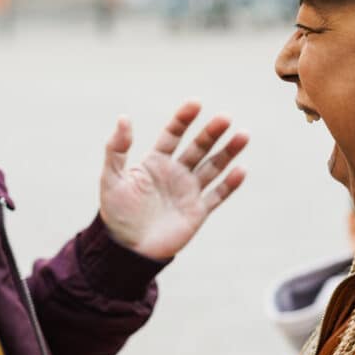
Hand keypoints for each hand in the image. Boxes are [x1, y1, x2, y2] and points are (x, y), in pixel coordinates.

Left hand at [100, 101, 247, 259]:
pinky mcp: (198, 211)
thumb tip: (123, 118)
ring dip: (228, 152)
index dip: (183, 119)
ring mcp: (189, 191)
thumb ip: (116, 149)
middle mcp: (175, 172)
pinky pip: (218, 195)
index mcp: (155, 162)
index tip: (195, 104)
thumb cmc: (117, 214)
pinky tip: (240, 170)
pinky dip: (230, 184)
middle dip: (211, 132)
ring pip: (213, 167)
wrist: (127, 250)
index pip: (173, 134)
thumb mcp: (111, 178)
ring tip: (243, 135)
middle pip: (198, 147)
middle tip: (224, 118)